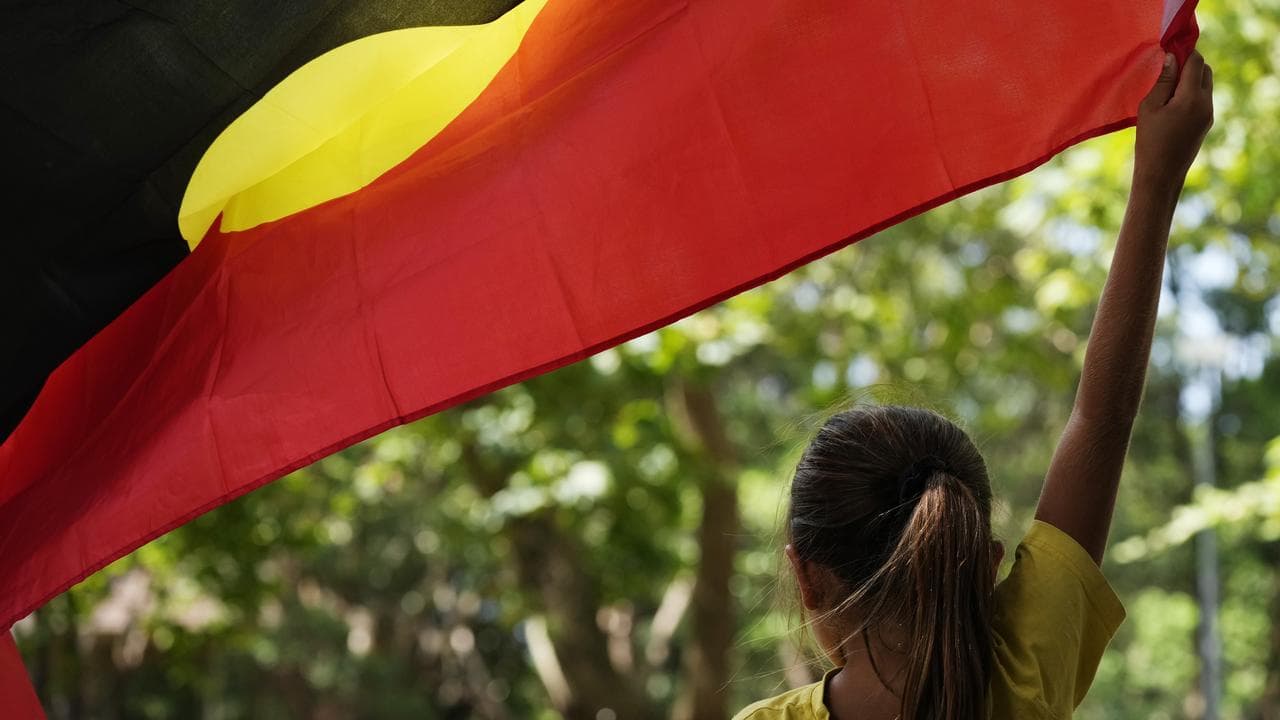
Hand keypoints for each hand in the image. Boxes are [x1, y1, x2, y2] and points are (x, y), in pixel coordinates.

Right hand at [1135, 50, 1213, 183]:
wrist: (1161, 175)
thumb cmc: (1149, 141)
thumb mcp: (1149, 108)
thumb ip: (1163, 81)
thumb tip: (1172, 58)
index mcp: (1191, 98)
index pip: (1195, 62)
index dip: (1183, 52)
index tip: (1168, 50)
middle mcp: (1206, 103)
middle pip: (1205, 70)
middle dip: (1189, 64)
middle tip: (1167, 68)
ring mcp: (1209, 114)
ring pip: (1206, 84)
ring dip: (1191, 78)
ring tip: (1167, 87)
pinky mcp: (1206, 123)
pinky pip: (1203, 98)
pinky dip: (1191, 92)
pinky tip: (1172, 103)